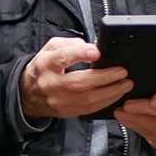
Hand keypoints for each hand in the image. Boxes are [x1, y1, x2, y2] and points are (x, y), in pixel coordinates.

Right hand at [18, 37, 132, 119]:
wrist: (29, 93)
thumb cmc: (43, 68)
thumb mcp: (50, 48)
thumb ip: (70, 44)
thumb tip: (90, 47)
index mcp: (46, 64)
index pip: (62, 58)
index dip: (80, 54)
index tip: (97, 52)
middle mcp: (51, 84)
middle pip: (79, 82)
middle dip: (104, 77)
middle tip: (122, 72)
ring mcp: (60, 101)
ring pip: (88, 99)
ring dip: (110, 92)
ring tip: (125, 84)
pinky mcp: (68, 112)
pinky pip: (90, 109)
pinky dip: (106, 102)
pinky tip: (116, 94)